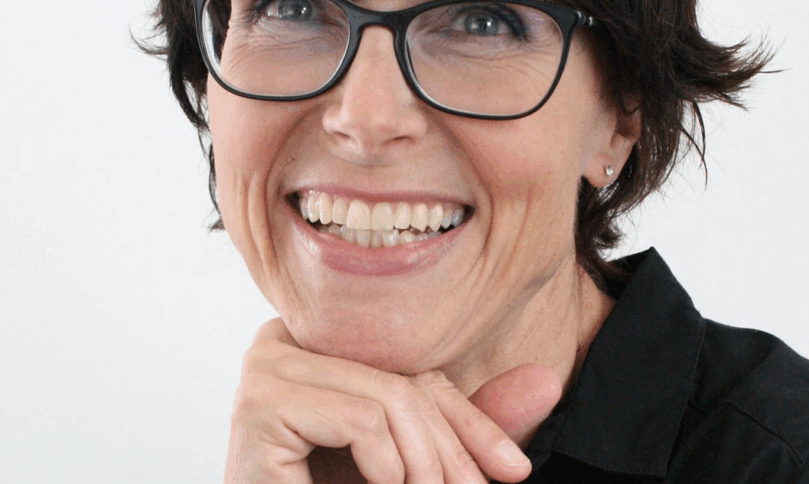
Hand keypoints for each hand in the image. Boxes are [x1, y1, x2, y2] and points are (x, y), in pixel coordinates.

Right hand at [223, 318, 561, 483]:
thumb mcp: (405, 464)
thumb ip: (463, 428)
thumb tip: (548, 381)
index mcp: (317, 344)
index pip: (411, 370)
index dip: (470, 422)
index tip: (513, 470)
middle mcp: (284, 339)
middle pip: (402, 381)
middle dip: (452, 451)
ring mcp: (266, 364)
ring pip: (390, 399)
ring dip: (423, 468)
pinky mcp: (260, 402)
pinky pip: (362, 419)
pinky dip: (387, 468)